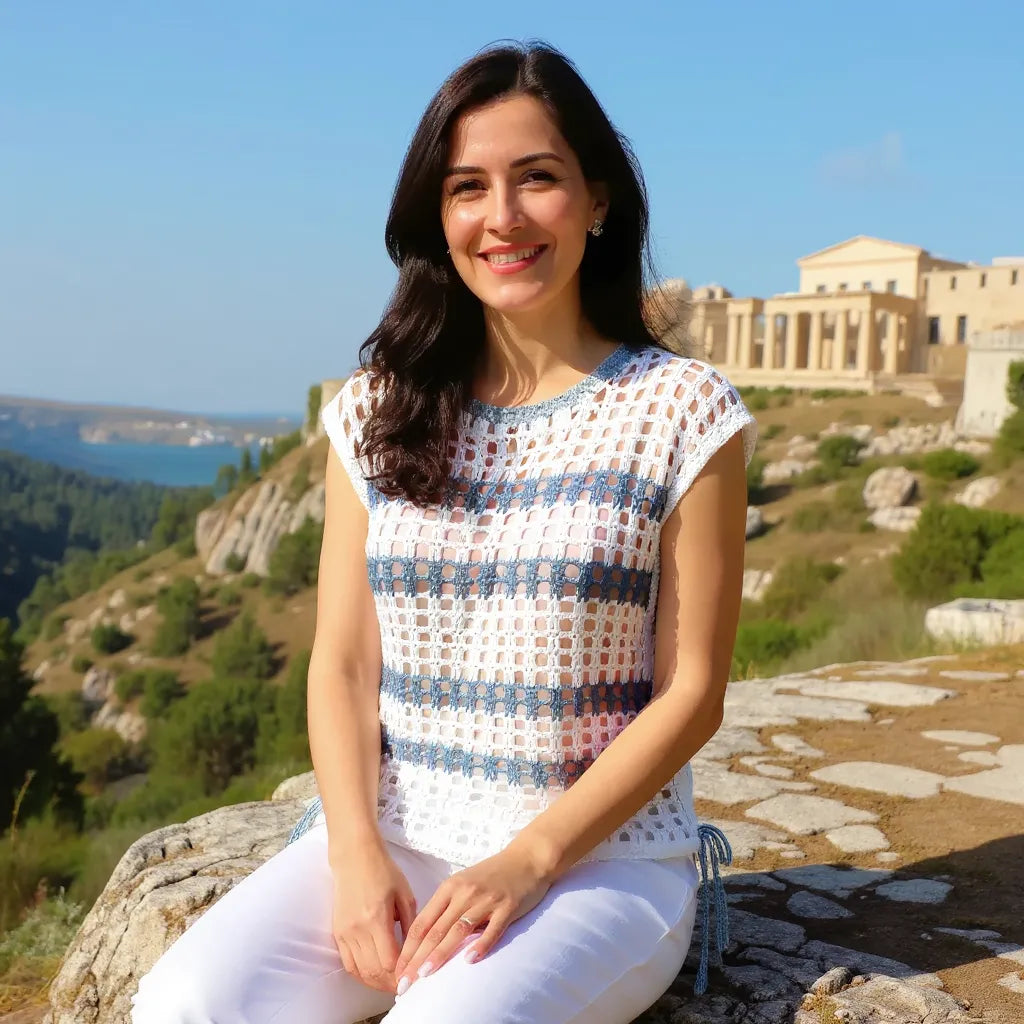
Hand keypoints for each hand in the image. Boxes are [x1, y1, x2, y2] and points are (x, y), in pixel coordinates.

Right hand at [331, 847, 417, 994]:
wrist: (354, 857)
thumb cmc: (383, 871)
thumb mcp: (405, 895)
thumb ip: (411, 925)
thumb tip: (416, 951)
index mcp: (377, 918)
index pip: (389, 960)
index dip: (401, 972)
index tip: (412, 974)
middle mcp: (358, 929)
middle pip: (374, 971)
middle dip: (390, 982)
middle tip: (404, 983)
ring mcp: (344, 932)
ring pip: (360, 971)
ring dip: (376, 982)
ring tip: (390, 982)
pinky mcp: (337, 932)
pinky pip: (348, 963)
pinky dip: (361, 973)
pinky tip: (373, 973)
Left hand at [393, 845, 552, 994]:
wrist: (527, 858)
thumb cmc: (492, 874)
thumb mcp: (463, 883)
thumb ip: (446, 906)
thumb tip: (426, 937)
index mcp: (450, 887)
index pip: (423, 922)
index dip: (408, 948)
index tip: (398, 970)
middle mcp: (465, 893)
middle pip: (436, 929)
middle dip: (417, 958)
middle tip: (405, 981)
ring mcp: (486, 900)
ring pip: (458, 930)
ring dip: (440, 954)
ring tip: (426, 973)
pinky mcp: (507, 907)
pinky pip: (492, 929)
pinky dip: (480, 945)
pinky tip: (470, 960)